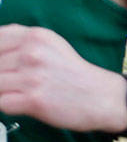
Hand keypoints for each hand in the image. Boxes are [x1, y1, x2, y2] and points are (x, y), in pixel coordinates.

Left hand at [0, 25, 126, 132]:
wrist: (102, 97)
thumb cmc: (73, 74)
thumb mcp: (50, 46)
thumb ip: (20, 43)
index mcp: (36, 36)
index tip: (6, 66)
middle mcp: (33, 53)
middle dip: (2, 76)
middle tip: (17, 82)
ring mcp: (33, 76)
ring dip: (4, 91)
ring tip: (20, 92)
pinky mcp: (34, 99)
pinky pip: (2, 103)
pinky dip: (8, 105)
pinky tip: (23, 103)